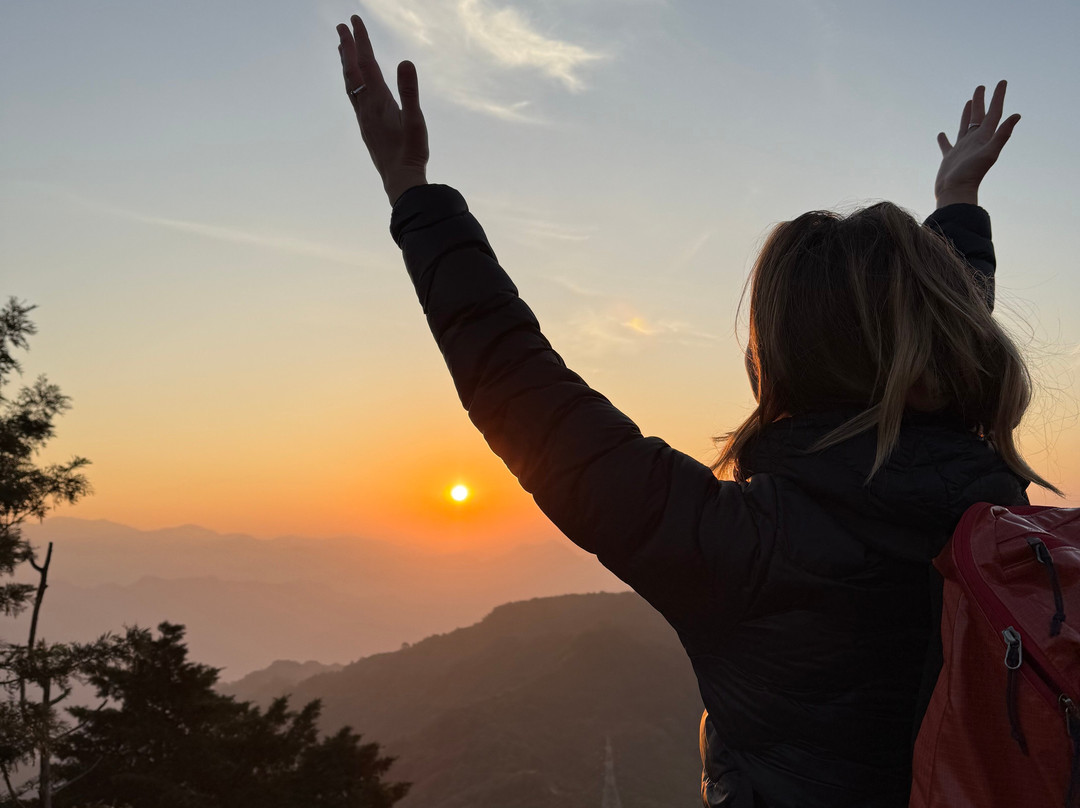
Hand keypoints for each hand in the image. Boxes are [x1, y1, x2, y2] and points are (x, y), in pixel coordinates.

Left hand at [337, 15, 429, 206]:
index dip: (361, 40)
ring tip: (342, 48)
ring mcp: (364, 118)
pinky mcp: (366, 127)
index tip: (354, 20)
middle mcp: (366, 107)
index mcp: (378, 101)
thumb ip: (410, 91)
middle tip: (341, 26)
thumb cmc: (411, 152)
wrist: (400, 180)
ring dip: (346, 64)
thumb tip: (405, 62)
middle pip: (353, 71)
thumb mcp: (415, 120)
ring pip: (350, 85)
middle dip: (348, 47)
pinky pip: (354, 97)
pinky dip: (351, 82)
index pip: (367, 64)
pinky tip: (354, 84)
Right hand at [934, 80, 1020, 207]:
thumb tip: (1017, 115)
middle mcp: (975, 141)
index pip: (994, 113)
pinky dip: (944, 139)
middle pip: (979, 116)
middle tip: (981, 86)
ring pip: (965, 126)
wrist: (955, 192)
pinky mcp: (950, 157)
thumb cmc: (971, 174)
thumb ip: (1002, 134)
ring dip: (967, 114)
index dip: (998, 97)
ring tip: (968, 102)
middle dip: (981, 101)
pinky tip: (942, 134)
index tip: (1002, 82)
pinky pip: (947, 144)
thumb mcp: (989, 152)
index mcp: (984, 137)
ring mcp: (962, 149)